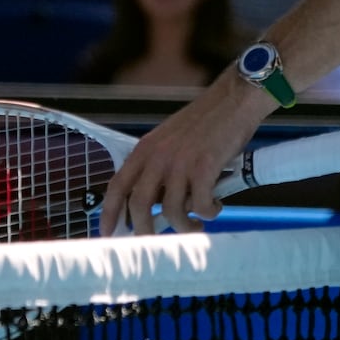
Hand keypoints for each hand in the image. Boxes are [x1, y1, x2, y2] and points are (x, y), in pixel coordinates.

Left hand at [99, 78, 263, 236]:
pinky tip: (215, 206)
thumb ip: (158, 167)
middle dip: (145, 230)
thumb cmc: (204, 122)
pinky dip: (208, 212)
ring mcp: (180, 162)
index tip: (107, 233)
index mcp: (145, 149)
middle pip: (139, 205)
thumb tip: (154, 203)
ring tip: (196, 224)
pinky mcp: (204, 168)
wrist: (232, 100)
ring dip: (184, 225)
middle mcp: (158, 156)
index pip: (117, 185)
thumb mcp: (169, 140)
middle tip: (157, 239)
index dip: (109, 213)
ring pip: (172, 211)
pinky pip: (200, 205)